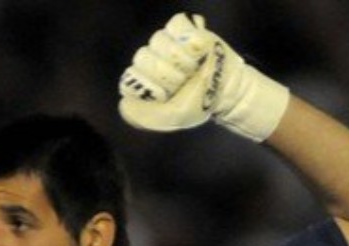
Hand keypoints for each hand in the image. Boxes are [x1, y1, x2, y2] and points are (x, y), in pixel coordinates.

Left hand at [119, 13, 288, 141]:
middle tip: (183, 82)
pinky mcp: (182, 27)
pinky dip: (189, 39)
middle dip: (168, 74)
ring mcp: (164, 42)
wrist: (224, 91)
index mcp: (142, 81)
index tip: (168, 96)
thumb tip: (123, 102)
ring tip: (193, 68)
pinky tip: (198, 52)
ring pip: (158, 40)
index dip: (152, 87)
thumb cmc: (196, 105)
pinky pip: (175, 24)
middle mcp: (150, 60)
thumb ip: (143, 116)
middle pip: (143, 57)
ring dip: (181, 59)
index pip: (132, 76)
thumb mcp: (169, 118)